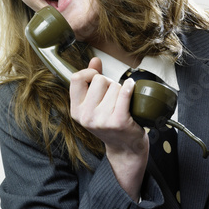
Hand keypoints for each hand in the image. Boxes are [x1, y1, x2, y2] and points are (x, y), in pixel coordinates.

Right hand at [69, 57, 148, 199]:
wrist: (125, 148)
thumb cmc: (111, 123)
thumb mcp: (95, 104)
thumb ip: (92, 81)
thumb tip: (95, 60)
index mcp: (76, 110)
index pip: (76, 78)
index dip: (89, 73)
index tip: (97, 77)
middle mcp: (86, 116)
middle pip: (100, 80)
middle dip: (110, 83)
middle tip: (113, 97)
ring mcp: (102, 120)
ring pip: (115, 86)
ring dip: (121, 90)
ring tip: (122, 103)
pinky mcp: (119, 122)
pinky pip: (125, 94)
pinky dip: (130, 87)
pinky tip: (132, 87)